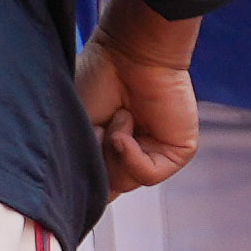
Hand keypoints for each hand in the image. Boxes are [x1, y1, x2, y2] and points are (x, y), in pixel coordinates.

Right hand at [78, 0, 204, 191]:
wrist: (127, 52)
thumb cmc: (98, 79)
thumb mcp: (77, 128)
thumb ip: (83, 164)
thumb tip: (90, 199)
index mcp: (109, 151)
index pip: (97, 187)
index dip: (84, 183)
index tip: (73, 168)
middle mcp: (133, 155)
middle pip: (108, 189)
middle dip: (96, 160)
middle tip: (96, 125)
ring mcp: (156, 153)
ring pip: (126, 182)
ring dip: (112, 150)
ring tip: (117, 115)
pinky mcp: (178, 151)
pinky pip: (149, 174)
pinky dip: (132, 154)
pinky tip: (128, 123)